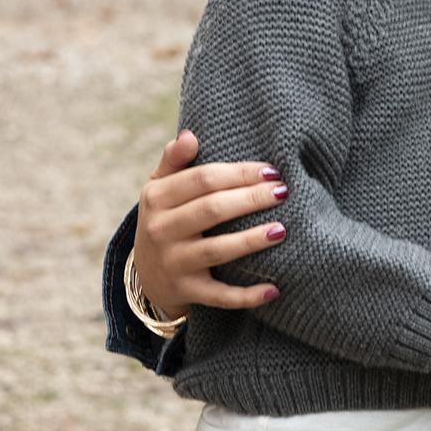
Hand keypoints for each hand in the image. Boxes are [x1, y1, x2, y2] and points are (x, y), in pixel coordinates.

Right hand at [132, 131, 286, 315]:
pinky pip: (220, 295)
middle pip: (212, 209)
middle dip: (251, 199)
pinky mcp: (187, 290)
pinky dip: (247, 295)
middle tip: (284, 192)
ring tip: (283, 229)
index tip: (271, 171)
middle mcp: (161, 230)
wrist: (146, 273)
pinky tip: (275, 289)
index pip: (203, 179)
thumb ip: (174, 160)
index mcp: (156, 197)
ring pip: (218, 250)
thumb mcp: (159, 187)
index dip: (239, 173)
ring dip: (252, 240)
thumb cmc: (165, 218)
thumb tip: (190, 135)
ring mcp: (174, 262)